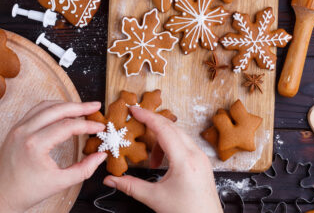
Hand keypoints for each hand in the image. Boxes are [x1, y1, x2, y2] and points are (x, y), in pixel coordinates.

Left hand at [0, 101, 106, 212]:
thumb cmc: (25, 192)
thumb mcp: (59, 183)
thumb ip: (84, 169)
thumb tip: (100, 156)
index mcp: (35, 145)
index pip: (68, 126)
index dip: (88, 125)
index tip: (100, 127)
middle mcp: (24, 131)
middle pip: (57, 109)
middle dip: (80, 106)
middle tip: (96, 106)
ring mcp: (18, 128)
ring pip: (46, 106)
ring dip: (66, 104)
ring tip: (82, 107)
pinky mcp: (15, 129)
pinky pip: (36, 111)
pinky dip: (52, 108)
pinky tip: (63, 112)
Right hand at [104, 106, 221, 212]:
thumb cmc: (187, 212)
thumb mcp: (155, 199)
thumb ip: (130, 186)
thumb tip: (111, 179)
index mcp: (184, 160)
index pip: (163, 129)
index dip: (147, 117)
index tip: (134, 110)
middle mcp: (196, 154)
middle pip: (171, 127)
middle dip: (152, 124)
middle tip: (136, 124)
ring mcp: (201, 157)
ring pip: (179, 135)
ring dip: (162, 139)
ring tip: (151, 159)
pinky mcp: (203, 162)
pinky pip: (185, 144)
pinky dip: (171, 145)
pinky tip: (163, 161)